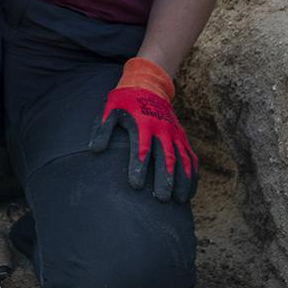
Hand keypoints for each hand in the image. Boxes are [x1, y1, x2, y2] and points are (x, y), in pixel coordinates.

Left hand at [89, 57, 197, 202]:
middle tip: (161, 198)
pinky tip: (190, 193)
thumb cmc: (124, 102)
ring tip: (179, 201)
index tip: (135, 186)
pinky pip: (190, 158)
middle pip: (165, 157)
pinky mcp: (182, 137)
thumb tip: (94, 150)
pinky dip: (192, 175)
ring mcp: (174, 134)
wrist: (148, 86)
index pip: (141, 148)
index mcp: (142, 123)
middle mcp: (161, 129)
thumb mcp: (109, 110)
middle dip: (164, 179)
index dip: (138, 166)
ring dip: (182, 180)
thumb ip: (102, 129)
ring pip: (182, 160)